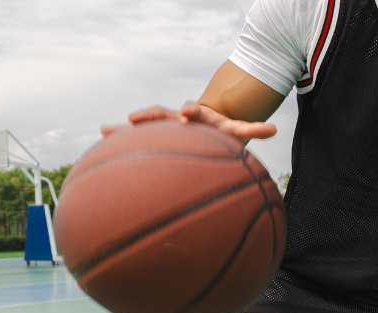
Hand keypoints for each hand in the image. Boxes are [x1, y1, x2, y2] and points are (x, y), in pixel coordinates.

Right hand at [100, 101, 276, 144]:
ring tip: (109, 129)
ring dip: (130, 127)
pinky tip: (102, 134)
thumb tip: (275, 128)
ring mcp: (165, 127)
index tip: (187, 113)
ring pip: (145, 125)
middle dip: (152, 116)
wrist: (206, 128)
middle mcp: (178, 120)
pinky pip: (136, 136)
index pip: (194, 111)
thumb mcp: (237, 130)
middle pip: (164, 114)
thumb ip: (253, 130)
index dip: (190, 111)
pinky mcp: (157, 136)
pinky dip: (120, 136)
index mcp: (199, 117)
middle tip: (136, 117)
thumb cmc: (221, 133)